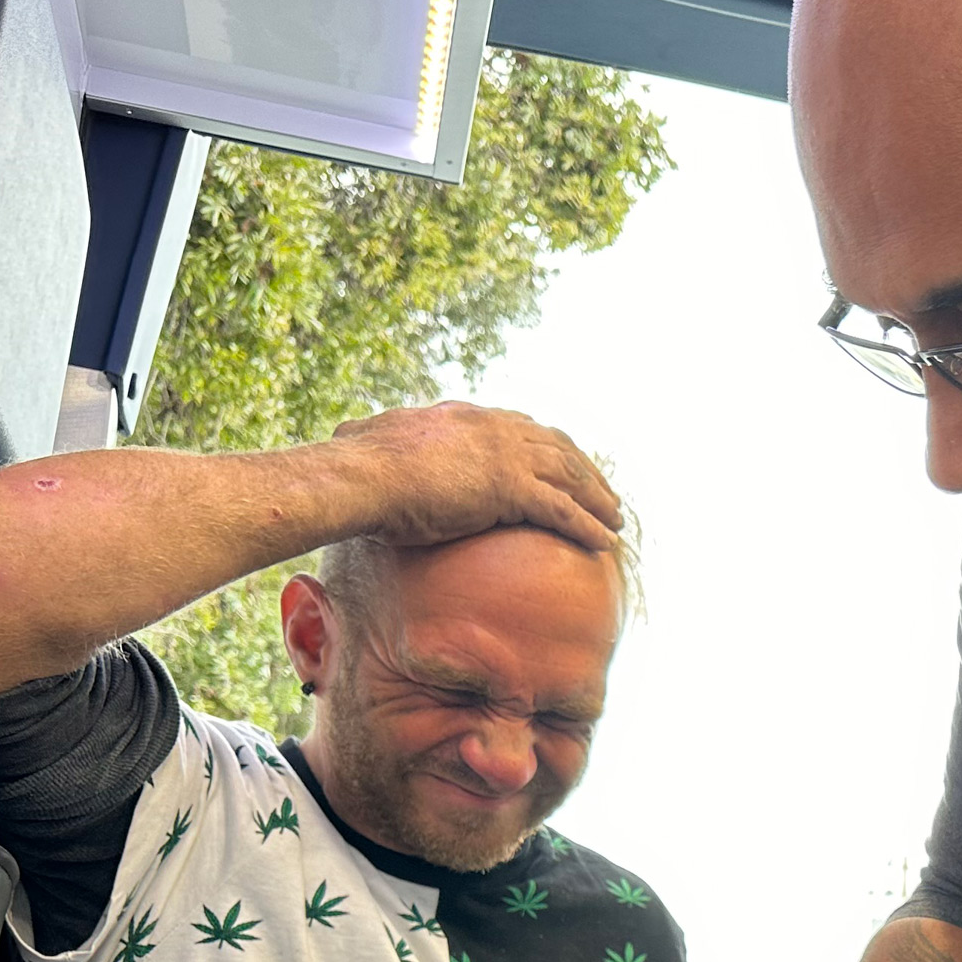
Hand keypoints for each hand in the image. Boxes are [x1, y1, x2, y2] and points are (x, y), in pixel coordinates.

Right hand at [326, 402, 625, 554]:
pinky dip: (588, 526)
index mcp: (462, 418)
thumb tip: (344, 435)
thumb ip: (369, 438)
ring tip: (617, 521)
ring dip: (598, 499)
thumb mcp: (364, 444)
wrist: (358, 476)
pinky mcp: (509, 486)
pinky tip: (606, 543)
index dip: (546, 446)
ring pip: (569, 475)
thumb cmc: (353, 468)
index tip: (562, 462)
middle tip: (605, 493)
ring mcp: (503, 454)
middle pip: (556, 446)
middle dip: (585, 470)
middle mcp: (491, 428)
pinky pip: (561, 510)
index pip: (517, 427)